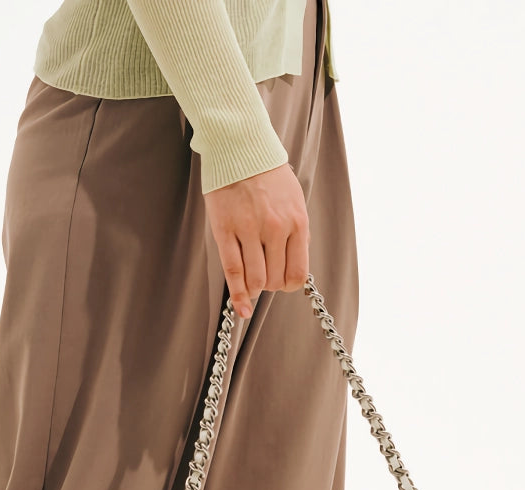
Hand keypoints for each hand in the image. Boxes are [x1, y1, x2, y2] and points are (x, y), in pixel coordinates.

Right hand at [204, 163, 309, 318]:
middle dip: (270, 285)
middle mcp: (275, 228)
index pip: (298, 272)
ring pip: (256, 279)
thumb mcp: (295, 199)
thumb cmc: (268, 174)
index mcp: (296, 222)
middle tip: (263, 276)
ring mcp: (249, 230)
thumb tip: (297, 263)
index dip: (289, 284)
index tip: (282, 283)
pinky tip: (240, 307)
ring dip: (254, 289)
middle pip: (275, 279)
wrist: (240, 147)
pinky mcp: (225, 230)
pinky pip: (233, 271)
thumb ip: (298, 232)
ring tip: (251, 283)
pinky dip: (238, 295)